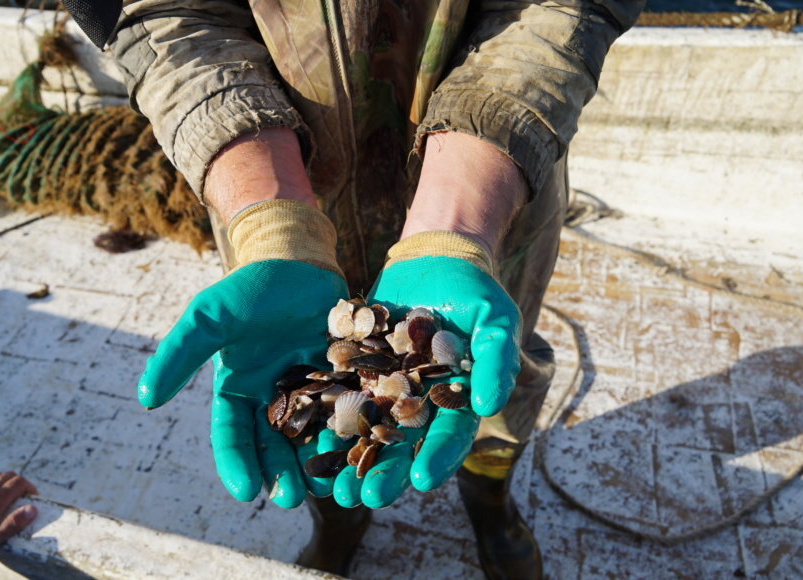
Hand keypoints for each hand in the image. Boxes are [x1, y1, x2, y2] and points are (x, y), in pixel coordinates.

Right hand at [139, 255, 347, 507]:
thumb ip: (179, 354)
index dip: (237, 465)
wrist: (300, 260)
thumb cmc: (249, 288)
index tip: (246, 493)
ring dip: (322, 463)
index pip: (233, 437)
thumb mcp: (209, 316)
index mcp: (239, 392)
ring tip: (332, 488)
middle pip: (277, 446)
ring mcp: (314, 391)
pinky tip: (367, 451)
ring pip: (316, 436)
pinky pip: (352, 410)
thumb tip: (145, 399)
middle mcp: (275, 399)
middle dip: (283, 474)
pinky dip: (358, 432)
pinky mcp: (347, 379)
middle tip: (292, 499)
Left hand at [333, 131, 524, 507]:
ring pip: (366, 432)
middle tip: (365, 497)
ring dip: (349, 462)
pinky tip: (305, 445)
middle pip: (402, 444)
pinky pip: (338, 399)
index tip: (424, 481)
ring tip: (332, 490)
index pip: (448, 435)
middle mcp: (418, 404)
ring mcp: (385, 390)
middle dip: (385, 472)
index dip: (438, 457)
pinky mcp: (355, 371)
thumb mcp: (494, 319)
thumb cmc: (474, 293)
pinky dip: (324, 422)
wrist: (433, 263)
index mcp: (456, 401)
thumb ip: (496, 359)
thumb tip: (489, 404)